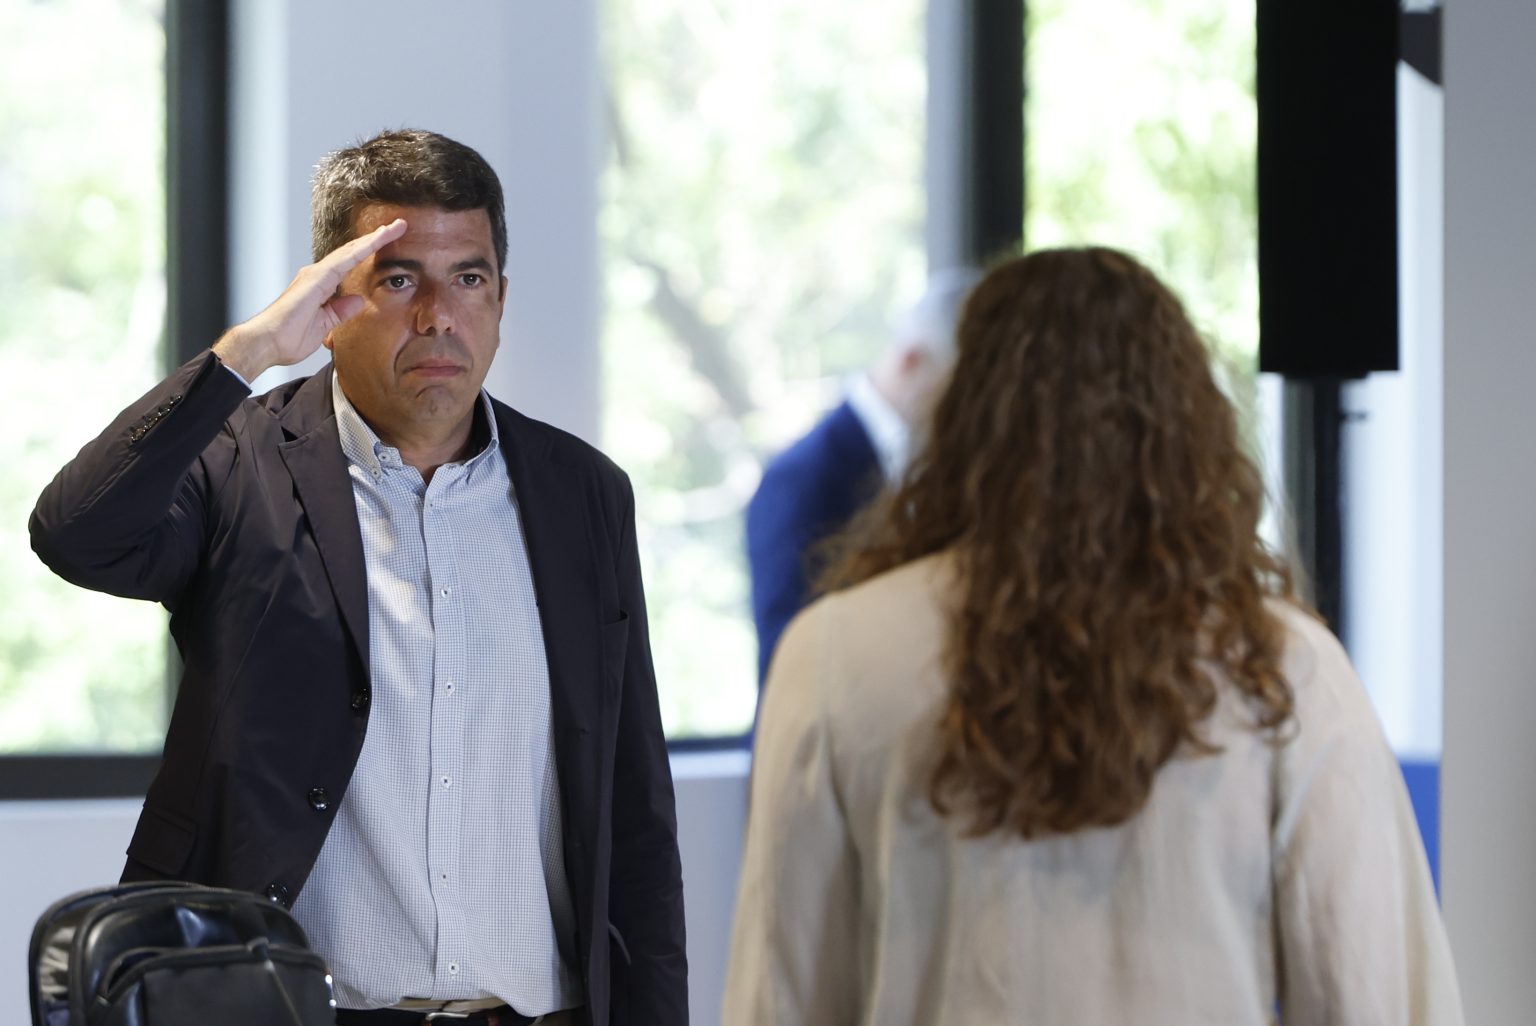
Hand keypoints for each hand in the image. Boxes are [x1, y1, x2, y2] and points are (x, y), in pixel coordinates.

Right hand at [212, 218, 406, 380]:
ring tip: (393, 228)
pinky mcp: (314, 280)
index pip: (351, 264)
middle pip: (352, 252)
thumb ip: (340, 311)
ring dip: (372, 239)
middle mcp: (318, 275)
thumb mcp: (325, 325)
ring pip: (349, 252)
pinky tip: (375, 241)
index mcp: (321, 286)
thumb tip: (358, 300)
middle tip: (398, 226)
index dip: (370, 252)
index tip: (389, 242)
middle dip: (376, 239)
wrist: (266, 343)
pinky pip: (342, 261)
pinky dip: (359, 251)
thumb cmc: (288, 338)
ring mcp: (315, 275)